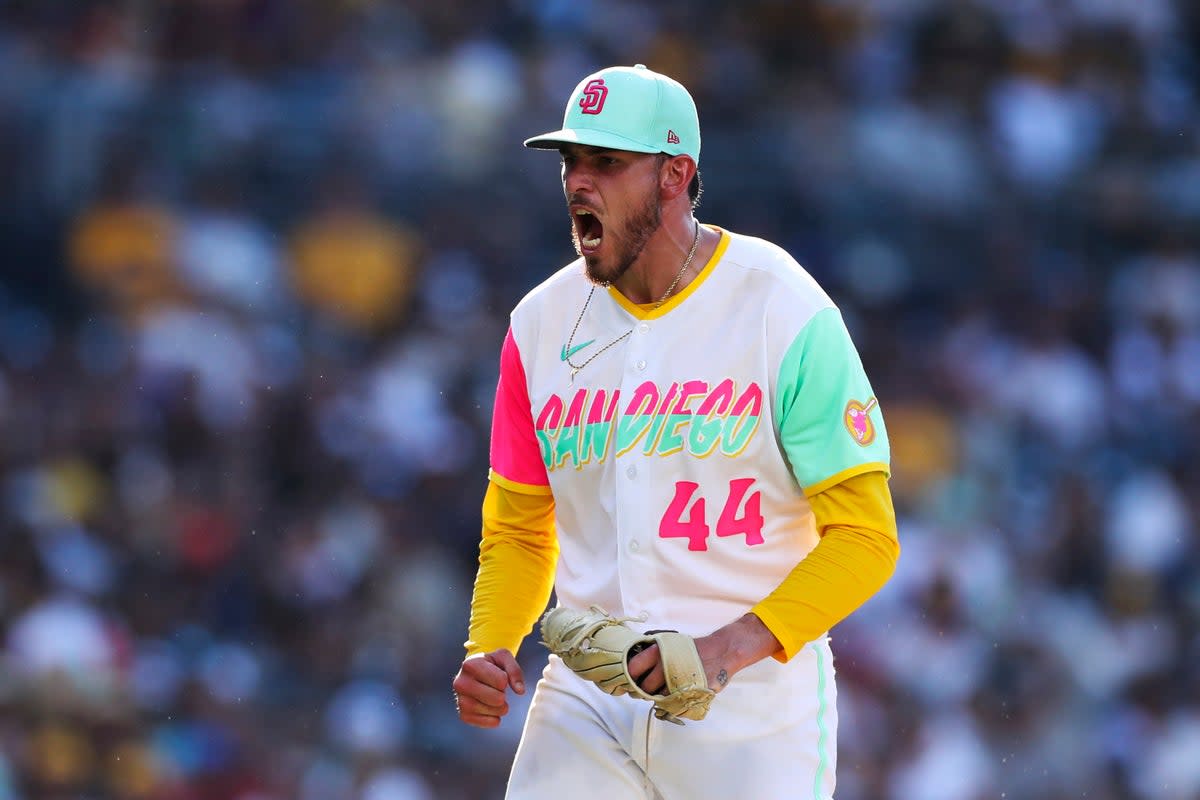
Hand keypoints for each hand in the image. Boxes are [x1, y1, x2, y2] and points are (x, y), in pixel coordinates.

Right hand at [452, 649, 525, 727]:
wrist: (475, 673)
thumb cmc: (491, 664)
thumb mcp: (504, 658)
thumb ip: (515, 671)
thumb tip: (520, 691)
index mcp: (470, 664)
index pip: (501, 681)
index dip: (505, 680)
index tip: (499, 675)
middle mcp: (460, 682)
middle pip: (496, 698)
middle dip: (503, 696)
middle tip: (499, 691)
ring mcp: (460, 699)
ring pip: (490, 711)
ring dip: (500, 709)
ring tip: (498, 701)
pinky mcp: (463, 714)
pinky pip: (483, 722)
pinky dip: (493, 720)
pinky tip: (494, 712)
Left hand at [627, 613, 780, 694]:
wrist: (721, 651)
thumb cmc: (692, 649)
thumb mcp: (669, 645)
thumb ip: (652, 658)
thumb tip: (632, 672)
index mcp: (658, 652)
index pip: (632, 669)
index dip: (631, 678)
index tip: (634, 681)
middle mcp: (665, 667)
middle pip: (645, 689)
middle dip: (646, 692)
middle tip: (651, 691)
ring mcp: (678, 682)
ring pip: (660, 700)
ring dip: (661, 700)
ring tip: (668, 693)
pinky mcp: (691, 694)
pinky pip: (676, 708)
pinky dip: (675, 707)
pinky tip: (679, 698)